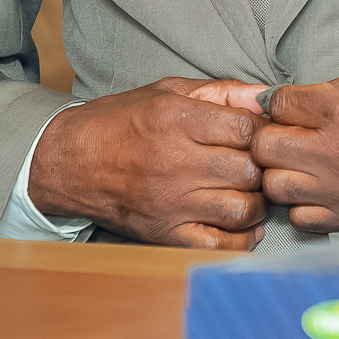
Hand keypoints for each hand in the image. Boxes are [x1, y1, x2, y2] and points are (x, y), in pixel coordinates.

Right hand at [29, 77, 267, 248]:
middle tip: (255, 163)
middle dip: (260, 165)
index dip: (262, 131)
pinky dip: (241, 239)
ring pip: (242, 209)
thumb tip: (267, 97)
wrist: (70, 162)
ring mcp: (170, 203)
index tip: (257, 134)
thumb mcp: (168, 92)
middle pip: (249, 169)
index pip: (247, 129)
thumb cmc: (121, 122)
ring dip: (254, 201)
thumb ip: (222, 92)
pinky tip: (240, 223)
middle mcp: (175, 163)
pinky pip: (219, 246)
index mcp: (176, 120)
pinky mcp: (164, 234)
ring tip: (245, 190)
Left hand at [251, 60, 338, 231]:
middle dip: (270, 136)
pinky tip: (318, 189)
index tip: (284, 106)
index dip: (276, 102)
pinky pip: (301, 219)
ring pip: (274, 186)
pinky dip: (302, 205)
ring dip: (282, 172)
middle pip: (264, 147)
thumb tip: (300, 96)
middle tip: (288, 134)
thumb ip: (333, 84)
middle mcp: (333, 150)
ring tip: (301, 164)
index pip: (276, 103)